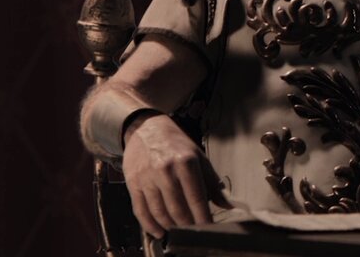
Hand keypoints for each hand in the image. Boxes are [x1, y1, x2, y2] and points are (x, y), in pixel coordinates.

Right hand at [122, 113, 230, 238]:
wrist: (145, 128)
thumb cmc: (176, 144)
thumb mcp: (198, 156)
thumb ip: (211, 182)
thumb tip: (226, 203)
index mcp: (186, 162)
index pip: (196, 197)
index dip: (203, 216)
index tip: (208, 228)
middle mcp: (166, 170)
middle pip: (177, 208)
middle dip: (187, 224)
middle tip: (194, 231)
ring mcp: (147, 178)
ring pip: (159, 211)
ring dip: (170, 226)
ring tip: (179, 231)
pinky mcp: (133, 183)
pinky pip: (140, 210)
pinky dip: (150, 225)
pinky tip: (159, 231)